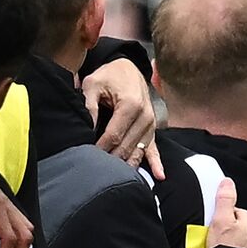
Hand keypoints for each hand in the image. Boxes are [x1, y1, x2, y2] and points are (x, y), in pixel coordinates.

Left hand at [82, 60, 163, 178]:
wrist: (127, 68)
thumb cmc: (109, 76)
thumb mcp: (92, 84)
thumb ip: (89, 106)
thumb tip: (87, 128)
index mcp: (131, 105)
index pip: (114, 135)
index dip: (101, 148)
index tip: (89, 157)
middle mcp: (145, 116)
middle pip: (127, 145)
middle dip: (113, 159)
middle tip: (99, 171)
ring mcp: (151, 124)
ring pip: (139, 149)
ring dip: (128, 164)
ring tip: (119, 179)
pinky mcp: (152, 128)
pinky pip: (154, 148)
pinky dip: (156, 163)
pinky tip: (159, 176)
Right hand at [205, 178, 246, 247]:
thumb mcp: (220, 221)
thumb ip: (225, 200)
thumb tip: (227, 181)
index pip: (237, 212)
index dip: (225, 215)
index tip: (217, 221)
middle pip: (243, 227)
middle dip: (233, 229)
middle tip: (217, 237)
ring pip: (246, 242)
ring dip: (238, 244)